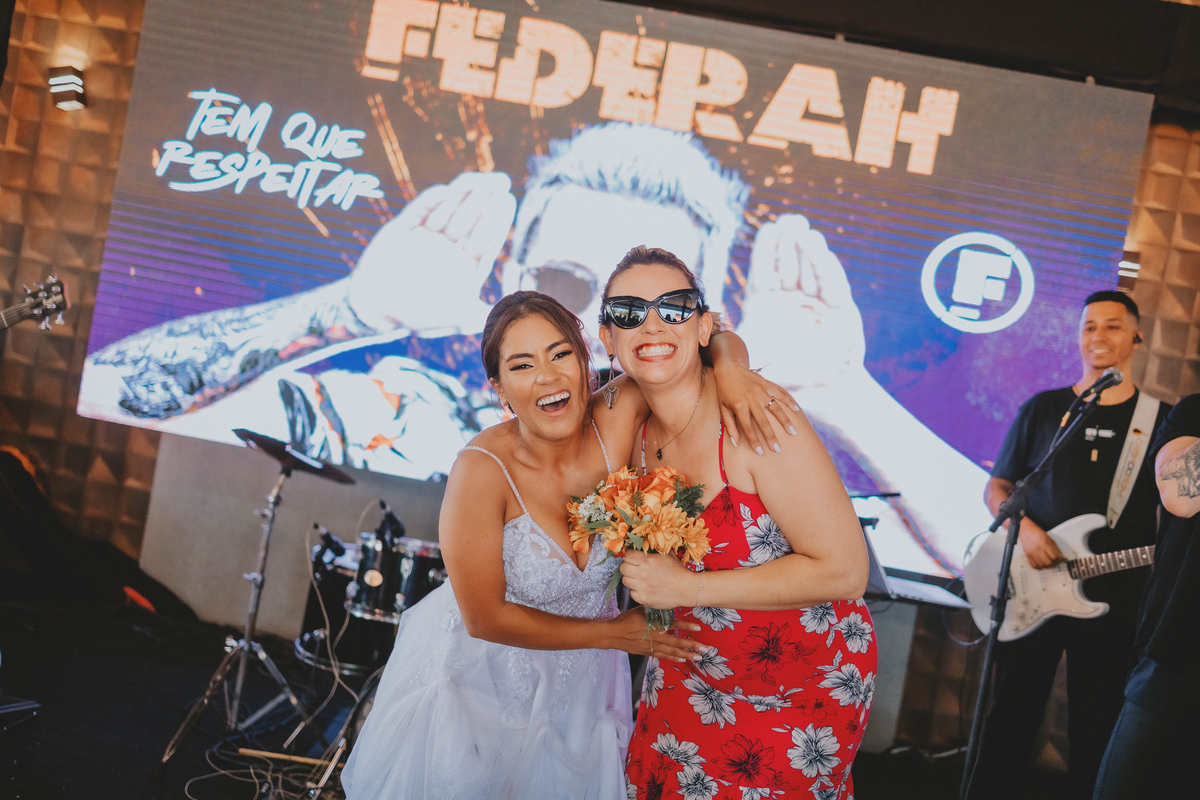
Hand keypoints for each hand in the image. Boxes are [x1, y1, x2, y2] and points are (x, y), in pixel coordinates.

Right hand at [346, 172, 516, 332]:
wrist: (375, 307)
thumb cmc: (417, 314)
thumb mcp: (453, 317)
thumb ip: (477, 315)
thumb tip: (504, 315)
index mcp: (464, 264)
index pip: (485, 239)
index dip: (497, 220)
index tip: (508, 199)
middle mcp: (448, 247)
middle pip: (471, 220)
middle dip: (484, 200)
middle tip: (500, 180)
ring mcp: (426, 236)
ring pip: (447, 211)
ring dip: (461, 194)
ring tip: (477, 178)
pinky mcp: (402, 229)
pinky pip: (417, 212)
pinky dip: (429, 203)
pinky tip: (443, 192)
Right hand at [609, 607, 707, 662]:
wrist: (614, 634)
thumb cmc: (627, 619)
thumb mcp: (641, 610)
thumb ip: (655, 612)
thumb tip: (668, 609)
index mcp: (654, 625)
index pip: (674, 626)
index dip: (687, 627)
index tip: (698, 628)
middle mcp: (656, 637)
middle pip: (677, 642)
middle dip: (693, 646)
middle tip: (705, 649)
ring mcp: (653, 647)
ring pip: (673, 652)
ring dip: (686, 654)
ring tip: (698, 657)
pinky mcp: (649, 652)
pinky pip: (664, 656)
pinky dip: (674, 658)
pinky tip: (682, 659)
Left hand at [621, 550, 696, 608]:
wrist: (687, 588)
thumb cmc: (678, 570)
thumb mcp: (667, 554)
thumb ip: (653, 549)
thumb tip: (643, 543)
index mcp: (647, 560)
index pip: (627, 555)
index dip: (630, 555)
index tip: (633, 557)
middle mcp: (642, 573)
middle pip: (623, 568)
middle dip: (628, 567)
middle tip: (635, 568)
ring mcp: (642, 587)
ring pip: (625, 581)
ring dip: (631, 579)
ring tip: (640, 579)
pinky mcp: (644, 598)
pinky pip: (632, 594)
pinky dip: (637, 591)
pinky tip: (645, 588)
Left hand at [713, 359, 804, 453]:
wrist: (729, 368)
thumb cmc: (724, 391)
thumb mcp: (723, 408)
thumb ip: (729, 426)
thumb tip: (735, 443)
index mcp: (739, 406)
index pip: (748, 428)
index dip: (754, 441)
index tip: (760, 452)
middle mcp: (752, 399)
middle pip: (763, 422)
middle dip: (771, 437)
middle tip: (778, 449)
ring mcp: (761, 391)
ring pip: (776, 409)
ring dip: (785, 421)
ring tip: (793, 432)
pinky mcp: (767, 384)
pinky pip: (780, 393)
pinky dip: (789, 401)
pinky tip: (797, 410)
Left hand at [737, 214, 865, 391]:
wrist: (824, 391)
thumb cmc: (787, 375)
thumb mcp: (758, 359)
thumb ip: (742, 346)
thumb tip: (716, 336)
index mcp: (766, 305)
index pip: (764, 273)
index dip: (766, 252)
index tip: (768, 229)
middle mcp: (790, 298)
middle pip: (788, 264)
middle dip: (788, 242)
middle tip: (789, 220)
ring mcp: (815, 301)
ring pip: (810, 269)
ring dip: (807, 249)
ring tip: (805, 230)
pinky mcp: (839, 309)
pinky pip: (832, 285)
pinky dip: (826, 268)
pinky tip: (822, 251)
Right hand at [1018, 520, 1064, 568]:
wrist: (1026, 530)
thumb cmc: (1038, 533)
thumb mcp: (1049, 539)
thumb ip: (1056, 549)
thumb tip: (1062, 557)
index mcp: (1044, 544)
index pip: (1054, 557)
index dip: (1059, 560)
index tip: (1061, 559)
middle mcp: (1037, 549)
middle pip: (1048, 563)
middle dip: (1053, 564)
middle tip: (1055, 562)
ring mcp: (1031, 553)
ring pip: (1041, 566)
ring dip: (1046, 566)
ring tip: (1049, 563)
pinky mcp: (1027, 555)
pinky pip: (1034, 565)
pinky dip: (1039, 567)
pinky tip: (1041, 564)